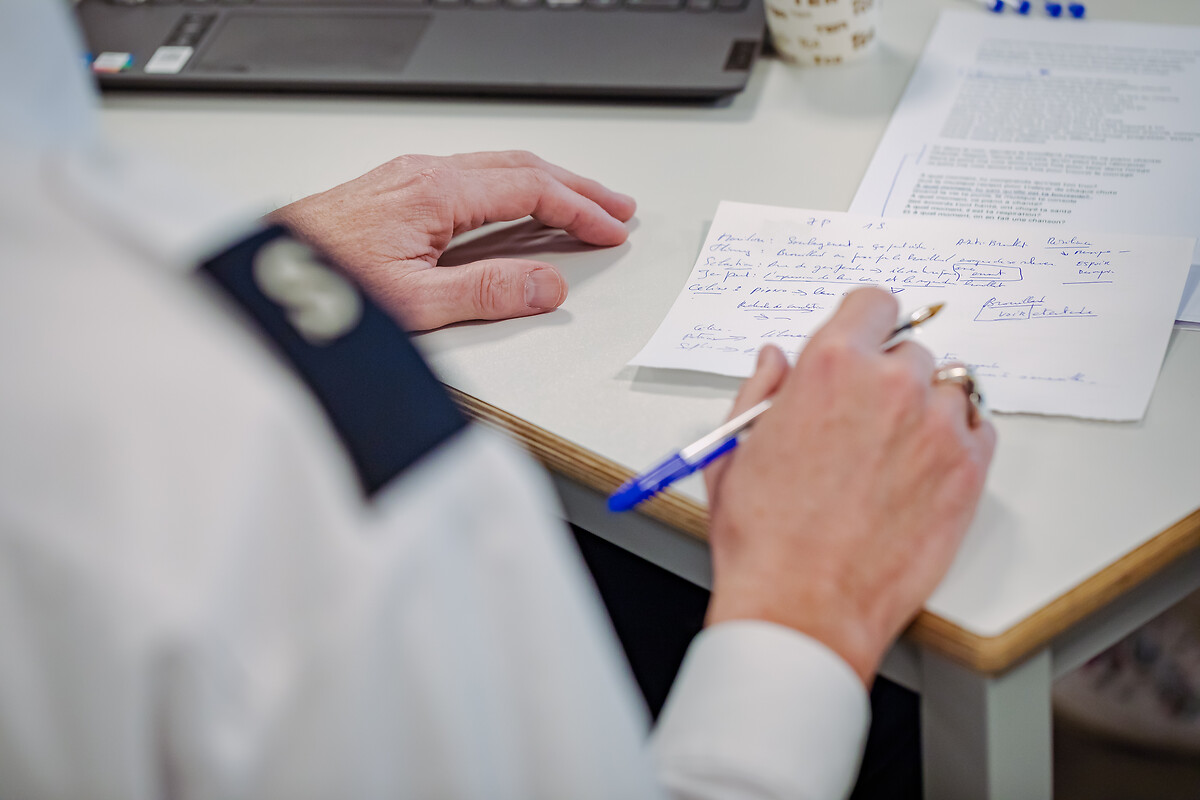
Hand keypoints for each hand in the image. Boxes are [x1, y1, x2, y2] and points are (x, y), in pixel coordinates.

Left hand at [267, 151, 635, 330]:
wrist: (262, 271)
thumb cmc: (324, 285)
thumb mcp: (415, 302)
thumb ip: (486, 292)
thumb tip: (547, 285)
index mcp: (436, 191)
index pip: (530, 189)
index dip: (579, 209)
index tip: (612, 230)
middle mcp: (424, 172)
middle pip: (521, 166)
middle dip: (577, 187)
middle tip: (617, 208)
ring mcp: (409, 175)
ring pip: (498, 167)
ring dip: (548, 184)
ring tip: (583, 204)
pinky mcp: (397, 188)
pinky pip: (474, 176)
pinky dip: (514, 188)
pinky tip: (520, 205)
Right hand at [703, 288, 996, 685]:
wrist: (803, 606)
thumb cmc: (764, 538)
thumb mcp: (736, 450)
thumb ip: (760, 391)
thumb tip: (775, 362)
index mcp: (829, 366)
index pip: (874, 304)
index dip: (865, 322)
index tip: (866, 339)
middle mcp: (890, 385)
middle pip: (910, 351)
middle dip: (888, 376)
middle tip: (866, 417)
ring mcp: (937, 428)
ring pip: (948, 387)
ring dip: (925, 407)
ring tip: (895, 448)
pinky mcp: (968, 472)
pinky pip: (978, 429)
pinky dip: (956, 440)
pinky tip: (922, 469)